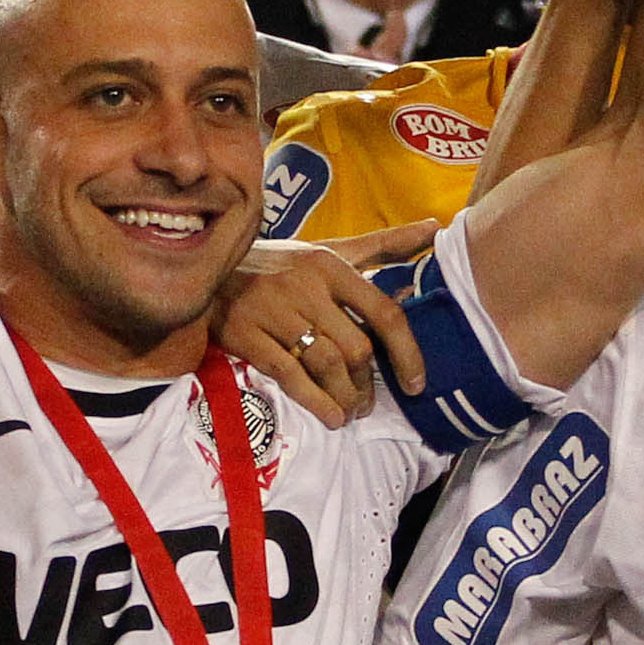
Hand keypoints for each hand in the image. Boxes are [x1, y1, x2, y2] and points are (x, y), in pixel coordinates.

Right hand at [210, 223, 433, 425]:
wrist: (208, 267)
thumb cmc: (280, 263)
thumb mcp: (330, 250)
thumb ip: (382, 244)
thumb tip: (435, 227)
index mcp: (330, 264)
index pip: (382, 312)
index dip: (407, 352)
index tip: (416, 383)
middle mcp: (305, 285)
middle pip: (356, 347)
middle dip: (367, 384)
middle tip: (368, 404)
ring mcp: (273, 311)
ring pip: (326, 364)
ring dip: (345, 397)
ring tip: (349, 412)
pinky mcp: (245, 334)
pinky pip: (289, 375)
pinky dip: (316, 402)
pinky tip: (331, 417)